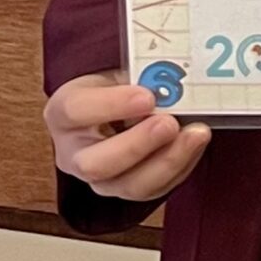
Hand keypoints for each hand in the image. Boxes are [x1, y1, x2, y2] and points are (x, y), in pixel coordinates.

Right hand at [44, 71, 210, 202]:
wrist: (120, 106)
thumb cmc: (119, 85)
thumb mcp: (120, 71)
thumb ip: (139, 75)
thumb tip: (173, 78)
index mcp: (64, 114)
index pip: (76, 111)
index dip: (112, 105)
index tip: (147, 96)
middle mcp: (74, 154)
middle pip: (95, 164)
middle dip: (137, 145)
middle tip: (169, 123)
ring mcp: (100, 179)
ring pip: (128, 186)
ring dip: (167, 162)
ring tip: (196, 135)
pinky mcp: (128, 190)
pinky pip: (154, 190)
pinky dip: (180, 167)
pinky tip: (195, 144)